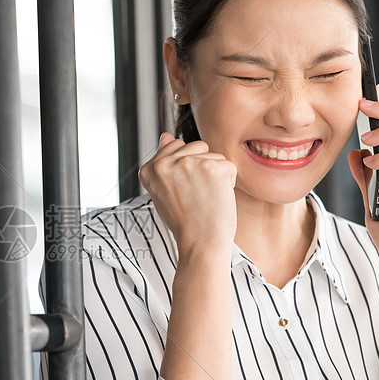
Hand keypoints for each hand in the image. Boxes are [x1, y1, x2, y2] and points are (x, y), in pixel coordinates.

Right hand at [138, 132, 236, 255]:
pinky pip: (228, 166)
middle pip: (196, 147)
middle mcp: (164, 163)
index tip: (183, 191)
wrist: (200, 244)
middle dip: (202, 168)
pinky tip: (217, 199)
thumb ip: (164, 162)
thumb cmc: (185, 221)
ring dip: (215, 176)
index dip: (186, 169)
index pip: (176, 147)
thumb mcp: (165, 190)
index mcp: (149, 169)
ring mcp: (188, 163)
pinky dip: (228, 183)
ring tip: (205, 198)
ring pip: (213, 156)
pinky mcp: (212, 167)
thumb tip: (165, 135)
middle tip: (195, 196)